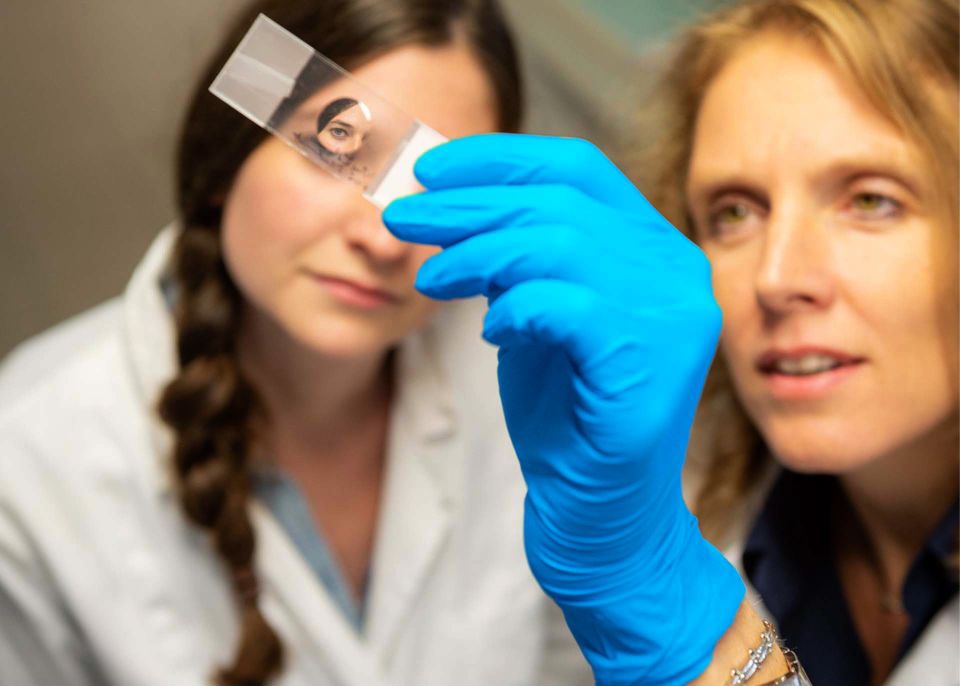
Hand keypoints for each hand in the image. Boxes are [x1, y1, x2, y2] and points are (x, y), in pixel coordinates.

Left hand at [384, 134, 743, 684]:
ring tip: (431, 280)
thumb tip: (456, 203)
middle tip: (401, 219)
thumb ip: (518, 259)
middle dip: (467, 205)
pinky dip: (516, 308)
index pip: (578, 169)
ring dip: (477, 254)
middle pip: (559, 203)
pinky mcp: (650, 365)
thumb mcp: (535, 316)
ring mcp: (673, 316)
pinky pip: (567, 305)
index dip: (500, 158)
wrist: (599, 511)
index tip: (431, 168)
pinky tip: (491, 330)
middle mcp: (676, 272)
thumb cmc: (567, 414)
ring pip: (559, 245)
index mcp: (654, 249)